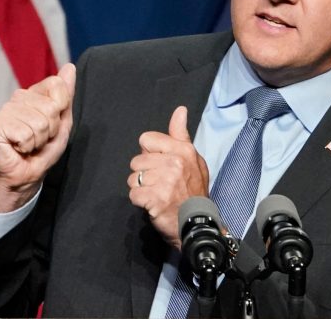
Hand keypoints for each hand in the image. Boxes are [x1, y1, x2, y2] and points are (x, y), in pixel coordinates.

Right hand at [0, 63, 75, 211]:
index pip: (58, 86)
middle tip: (40, 138)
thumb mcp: (63, 121)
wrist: (27, 173)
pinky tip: (19, 147)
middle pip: (52, 107)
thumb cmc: (45, 148)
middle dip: (51, 129)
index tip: (53, 123)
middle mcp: (19, 96)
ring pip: (40, 122)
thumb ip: (66, 94)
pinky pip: (26, 133)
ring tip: (30, 143)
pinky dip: (28, 145)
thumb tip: (70, 67)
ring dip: (40, 139)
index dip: (61, 109)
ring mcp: (7, 109)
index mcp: (35, 93)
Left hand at [128, 106, 209, 249]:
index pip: (146, 140)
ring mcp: (165, 181)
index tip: (161, 165)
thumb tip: (180, 109)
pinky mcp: (155, 199)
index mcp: (182, 149)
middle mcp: (174, 162)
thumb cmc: (193, 189)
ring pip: (133, 178)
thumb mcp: (193, 158)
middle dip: (144, 173)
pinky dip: (140, 202)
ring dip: (141, 188)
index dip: (150, 154)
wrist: (197, 222)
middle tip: (160, 184)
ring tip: (156, 194)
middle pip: (136, 161)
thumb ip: (181, 135)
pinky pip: (133, 194)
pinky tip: (153, 204)